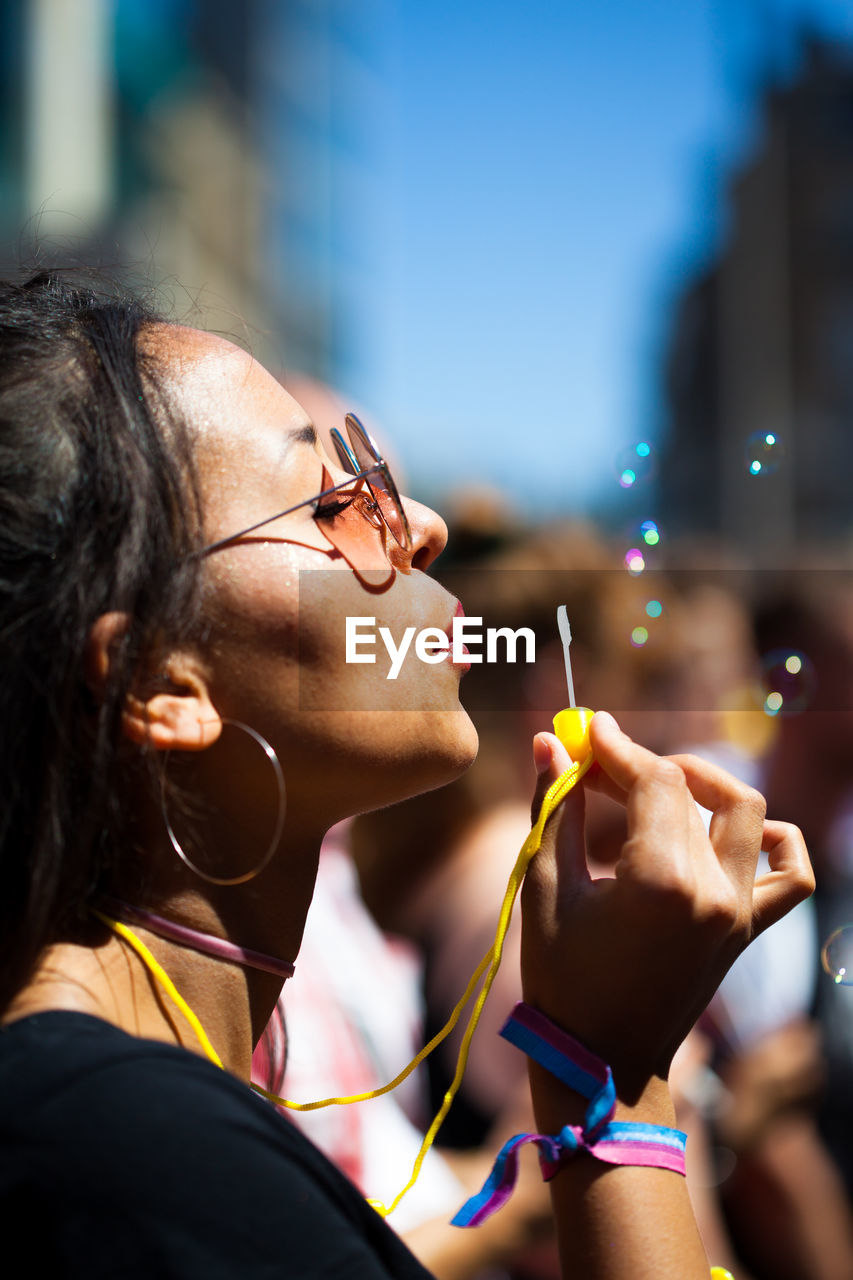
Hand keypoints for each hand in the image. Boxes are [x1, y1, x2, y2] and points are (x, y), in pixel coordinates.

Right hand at [520, 711, 813, 1098]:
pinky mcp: (748, 929)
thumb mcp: (546, 887)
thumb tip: (546, 742)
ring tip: (661, 784)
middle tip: (595, 768)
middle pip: (687, 791)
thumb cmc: (562, 979)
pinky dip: (775, 839)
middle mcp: (713, 892)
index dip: (616, 748)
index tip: (585, 732)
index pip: (653, 781)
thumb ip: (554, 808)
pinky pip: (791, 873)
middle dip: (637, 766)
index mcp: (661, 883)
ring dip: (706, 784)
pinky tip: (733, 831)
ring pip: (747, 812)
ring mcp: (739, 912)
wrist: (603, 1062)